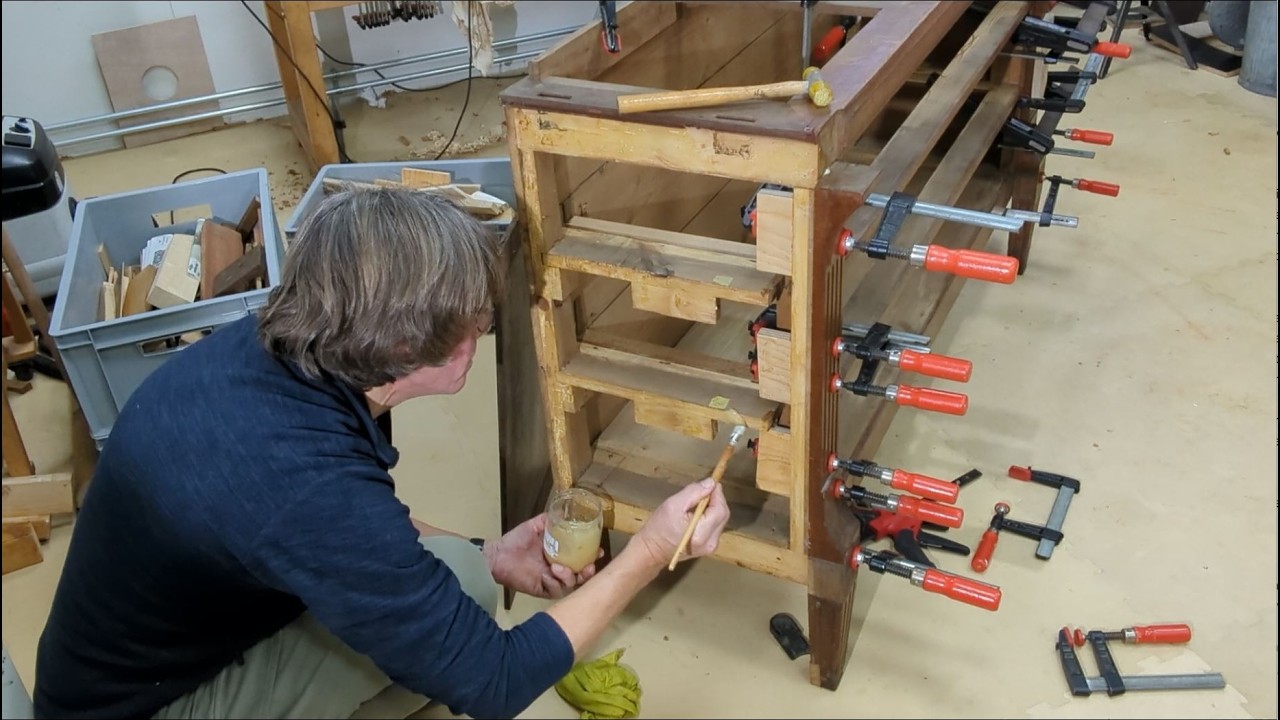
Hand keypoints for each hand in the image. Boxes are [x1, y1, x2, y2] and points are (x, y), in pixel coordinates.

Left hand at [484, 513, 599, 599]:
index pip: (582, 559)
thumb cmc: (516, 541)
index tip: (598, 551)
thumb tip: (563, 510)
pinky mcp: (541, 590)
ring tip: (559, 567)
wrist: (498, 554)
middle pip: (581, 576)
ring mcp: (551, 581)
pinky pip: (555, 591)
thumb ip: (549, 520)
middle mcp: (559, 569)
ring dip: (569, 576)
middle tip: (588, 566)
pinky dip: (554, 583)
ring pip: (570, 585)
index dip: (592, 557)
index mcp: (561, 555)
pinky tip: (547, 574)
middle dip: (588, 572)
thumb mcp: (536, 526)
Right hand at [634, 478, 729, 568]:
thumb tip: (711, 483)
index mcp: (701, 534)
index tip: (711, 482)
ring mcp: (711, 547)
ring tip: (696, 503)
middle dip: (716, 500)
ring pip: (720, 519)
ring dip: (713, 507)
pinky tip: (697, 514)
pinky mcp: (709, 547)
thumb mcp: (673, 505)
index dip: (717, 493)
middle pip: (723, 514)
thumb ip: (694, 493)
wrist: (652, 550)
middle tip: (702, 491)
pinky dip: (710, 516)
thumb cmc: (659, 528)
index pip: (720, 509)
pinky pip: (715, 526)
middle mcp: (711, 543)